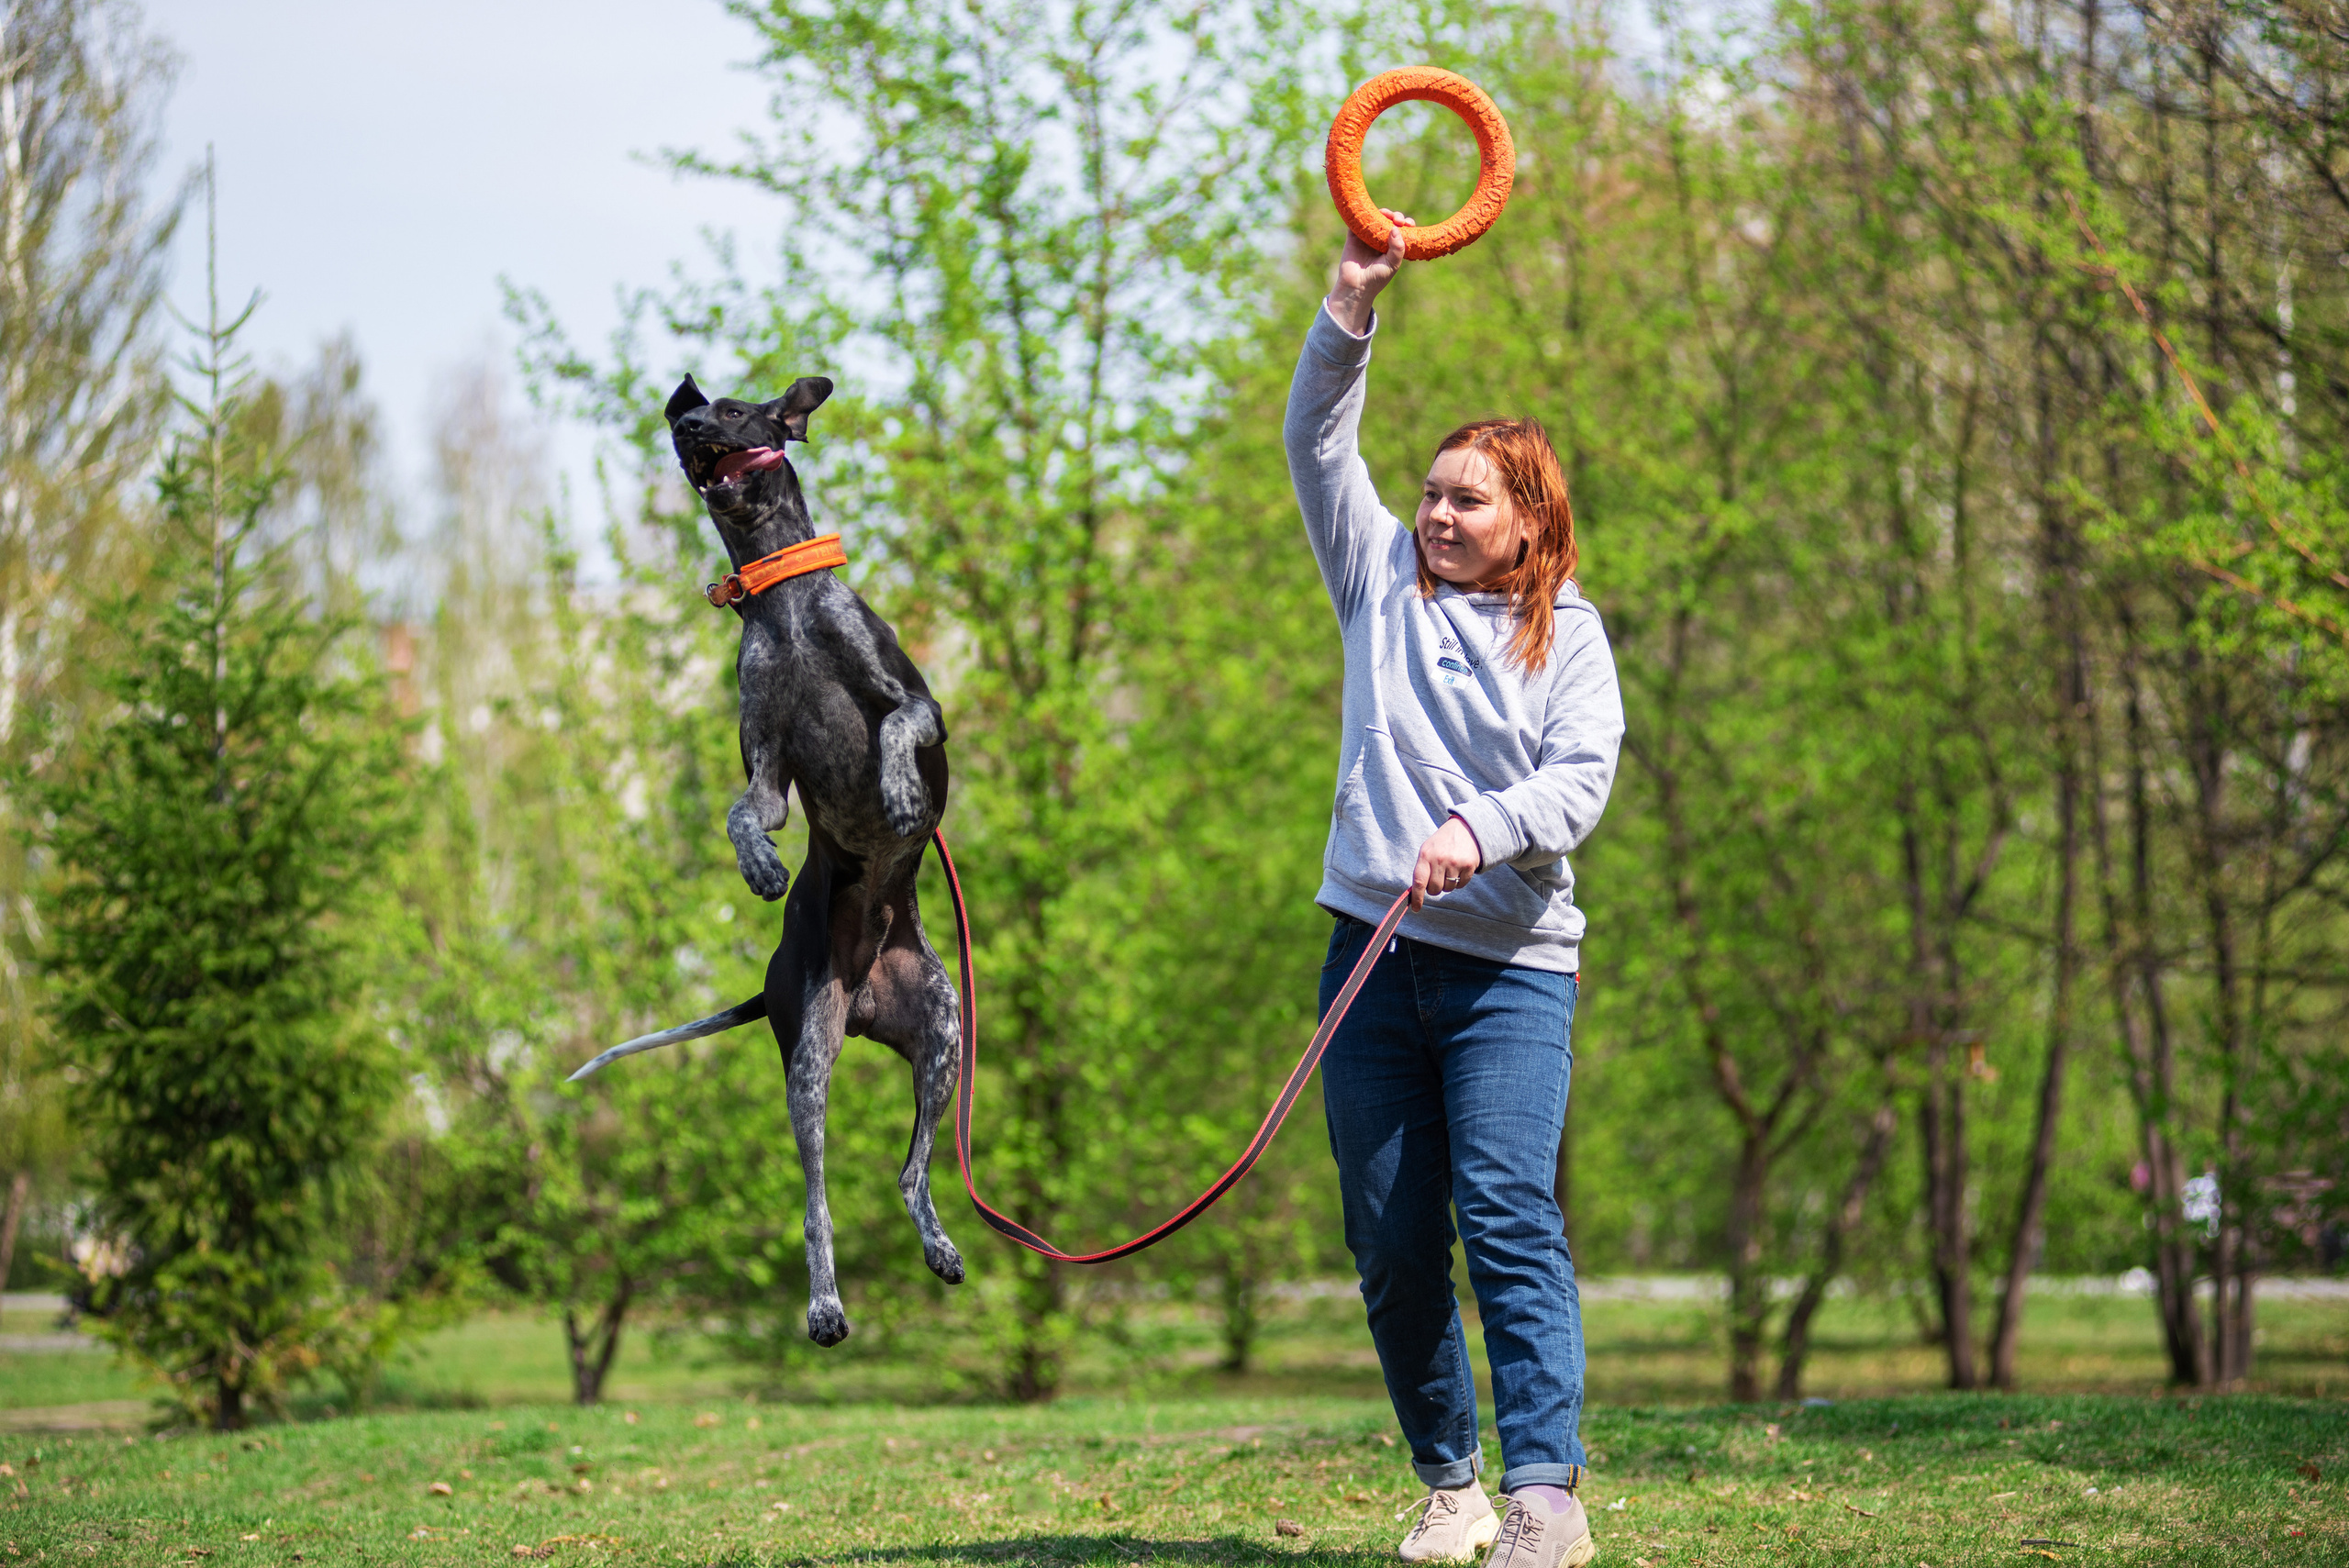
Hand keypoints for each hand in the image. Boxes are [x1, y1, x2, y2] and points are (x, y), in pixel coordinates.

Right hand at [1324, 210, 1412, 335]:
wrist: (1356, 287)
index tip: (1408, 224)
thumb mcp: (1393, 265)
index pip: (1401, 230)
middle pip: (1389, 221)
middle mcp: (1380, 239)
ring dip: (1381, 212)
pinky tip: (1368, 211)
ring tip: (1385, 214)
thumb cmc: (1376, 279)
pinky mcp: (1353, 236)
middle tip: (1397, 220)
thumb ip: (1397, 248)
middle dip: (1395, 216)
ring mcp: (1366, 237)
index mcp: (1391, 246)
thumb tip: (1395, 228)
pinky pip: (1357, 221)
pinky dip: (1362, 214)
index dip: (1406, 223)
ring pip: (1375, 218)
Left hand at [1410, 815, 1482, 910]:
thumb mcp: (1427, 850)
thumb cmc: (1442, 843)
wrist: (1465, 829)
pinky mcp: (1468, 865)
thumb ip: (1421, 870)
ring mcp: (1455, 863)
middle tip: (1438, 877)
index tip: (1416, 908)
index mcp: (1425, 855)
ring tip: (1450, 869)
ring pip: (1448, 889)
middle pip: (1434, 889)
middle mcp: (1440, 859)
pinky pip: (1461, 885)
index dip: (1417, 897)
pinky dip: (1459, 881)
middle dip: (1435, 888)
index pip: (1419, 882)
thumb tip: (1416, 893)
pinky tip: (1459, 869)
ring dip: (1448, 884)